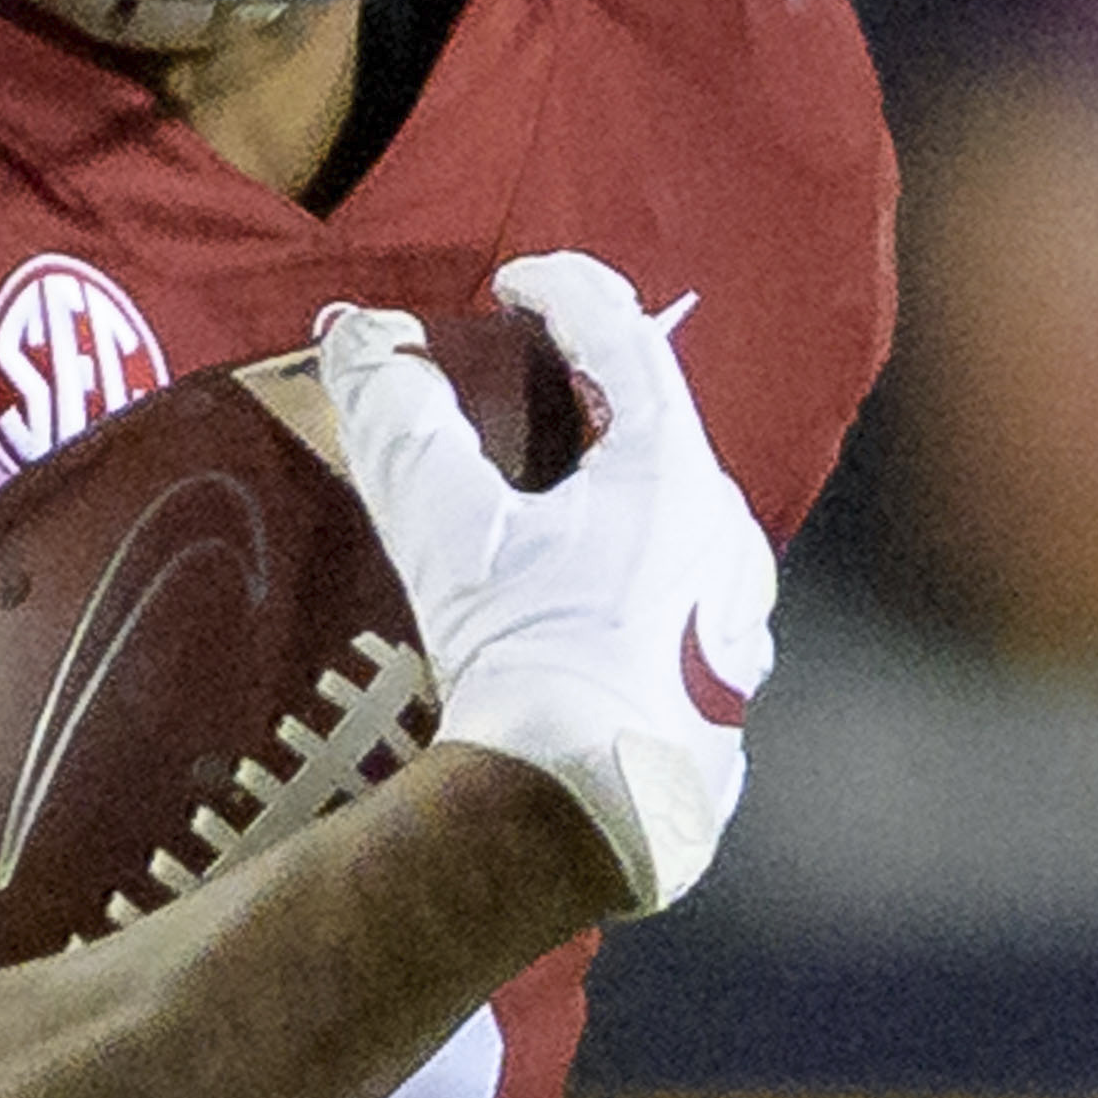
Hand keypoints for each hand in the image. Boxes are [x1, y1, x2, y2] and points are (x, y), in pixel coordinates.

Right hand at [314, 251, 775, 914]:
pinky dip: (632, 583)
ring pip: (678, 525)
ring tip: (553, 513)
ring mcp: (735, 620)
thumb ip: (401, 422)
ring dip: (620, 499)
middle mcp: (724, 535)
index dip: (566, 291)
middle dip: (597, 400)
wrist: (583, 814)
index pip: (625, 336)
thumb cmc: (527, 652)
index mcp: (672, 471)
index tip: (517, 283)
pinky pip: (679, 604)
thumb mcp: (448, 528)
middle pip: (660, 431)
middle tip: (530, 394)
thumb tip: (361, 340)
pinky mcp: (723, 692)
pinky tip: (586, 615)